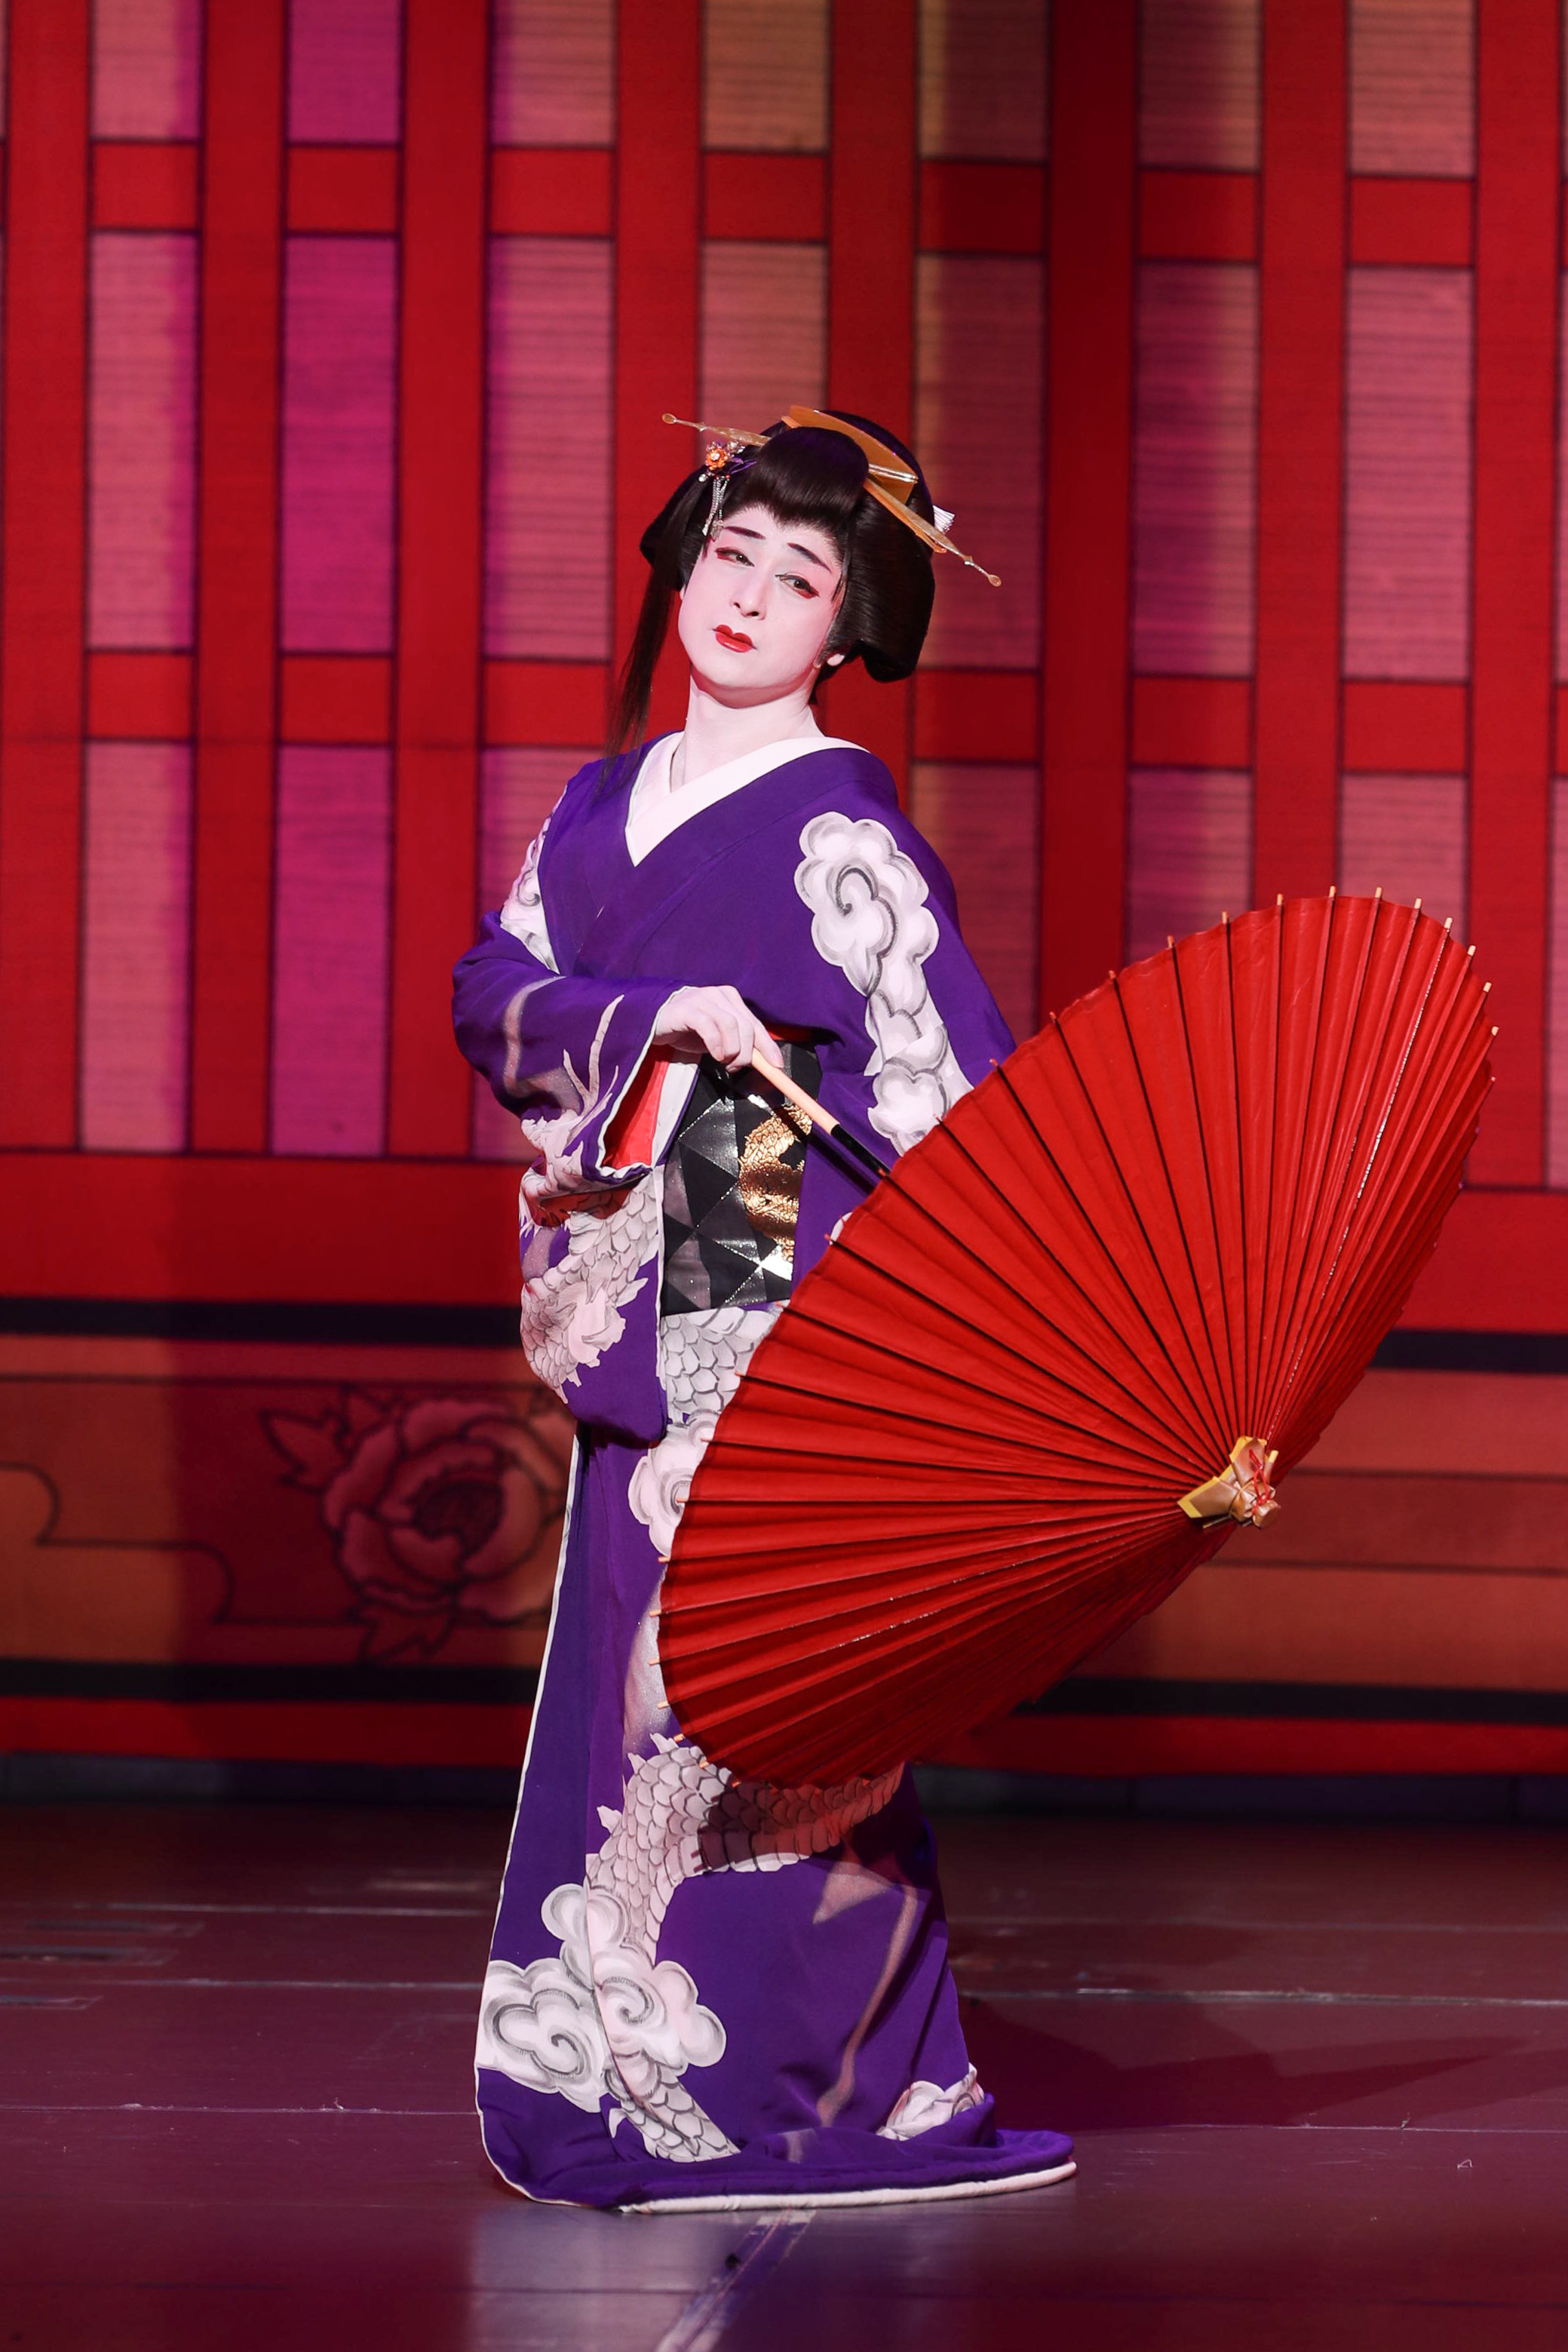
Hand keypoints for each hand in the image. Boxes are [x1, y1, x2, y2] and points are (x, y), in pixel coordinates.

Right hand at [653, 985, 782, 1072]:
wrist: (654, 1020)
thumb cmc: (688, 1030)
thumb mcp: (717, 1038)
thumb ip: (737, 1044)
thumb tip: (761, 1061)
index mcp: (731, 999)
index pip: (755, 1024)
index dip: (768, 1046)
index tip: (777, 1066)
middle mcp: (720, 995)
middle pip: (746, 1026)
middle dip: (746, 1053)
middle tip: (735, 1067)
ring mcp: (703, 999)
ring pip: (731, 1025)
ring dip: (732, 1050)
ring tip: (723, 1062)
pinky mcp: (687, 1009)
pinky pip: (709, 1026)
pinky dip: (716, 1044)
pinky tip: (715, 1055)